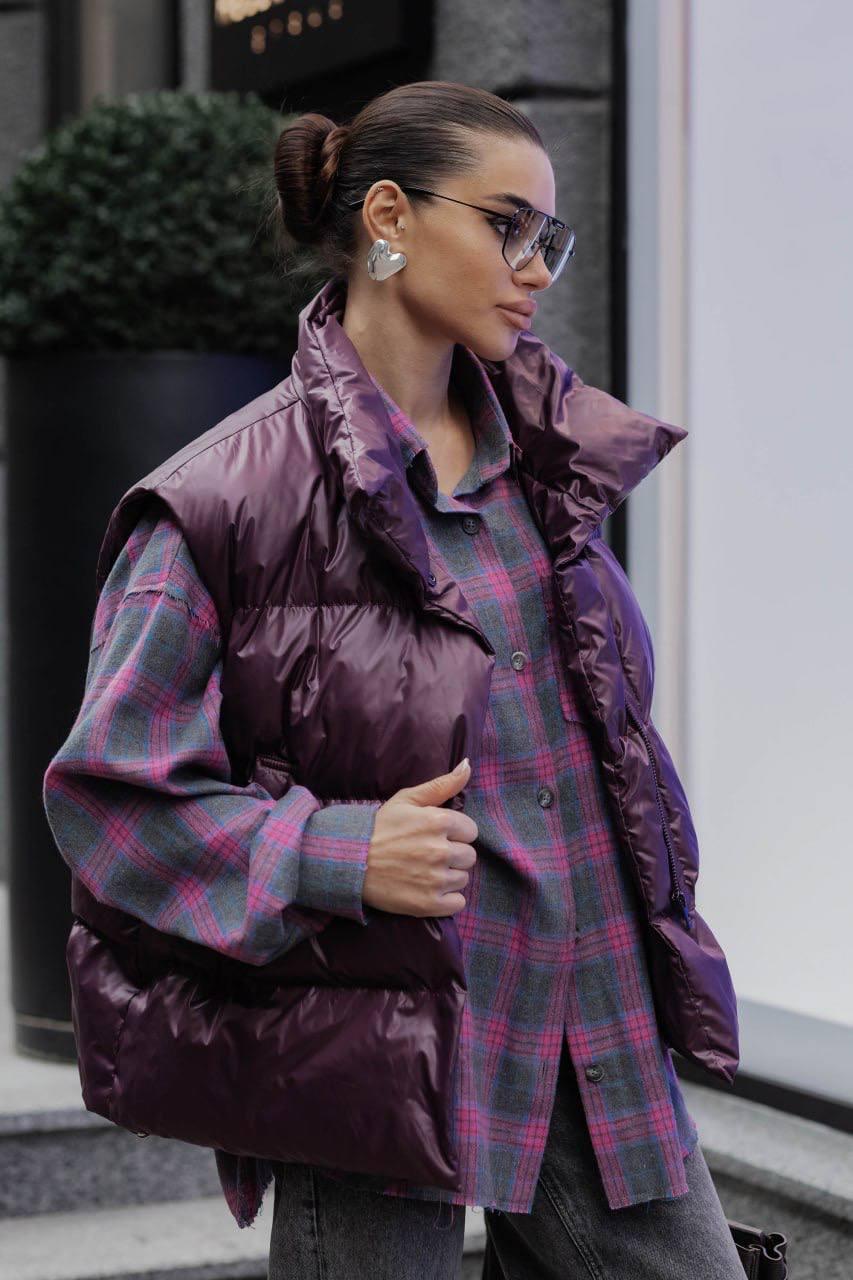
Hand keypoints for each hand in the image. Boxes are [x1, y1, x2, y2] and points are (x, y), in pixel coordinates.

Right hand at [362, 759, 477, 916]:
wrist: (349, 861)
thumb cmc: (379, 827)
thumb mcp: (408, 799)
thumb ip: (442, 784)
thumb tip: (468, 765)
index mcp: (439, 821)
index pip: (470, 831)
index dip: (455, 833)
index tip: (435, 836)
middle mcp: (441, 850)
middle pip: (469, 856)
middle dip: (452, 855)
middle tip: (428, 854)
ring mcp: (435, 879)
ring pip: (462, 879)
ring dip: (448, 877)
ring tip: (424, 871)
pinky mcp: (428, 904)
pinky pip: (457, 903)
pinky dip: (446, 900)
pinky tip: (427, 890)